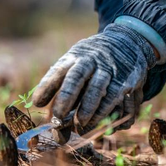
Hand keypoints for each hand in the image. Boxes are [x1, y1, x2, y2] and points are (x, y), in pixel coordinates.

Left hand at [33, 24, 156, 131]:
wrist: (128, 41)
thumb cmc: (93, 62)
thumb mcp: (77, 63)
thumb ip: (64, 86)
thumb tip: (47, 115)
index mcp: (75, 56)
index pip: (59, 70)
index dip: (47, 86)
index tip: (37, 102)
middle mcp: (92, 60)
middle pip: (77, 77)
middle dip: (66, 98)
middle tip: (57, 117)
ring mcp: (111, 68)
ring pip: (98, 89)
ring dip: (88, 109)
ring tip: (79, 125)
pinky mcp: (128, 78)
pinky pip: (117, 97)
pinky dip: (106, 112)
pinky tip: (98, 123)